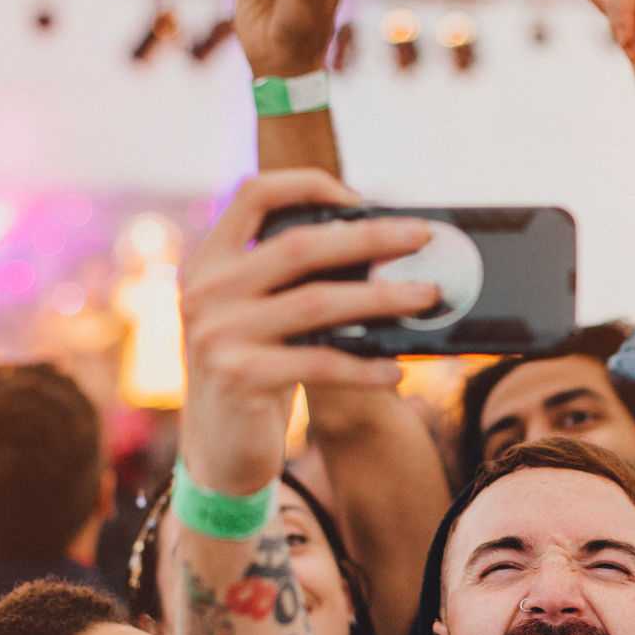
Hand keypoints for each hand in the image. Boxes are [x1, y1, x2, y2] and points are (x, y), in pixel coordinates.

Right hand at [178, 169, 437, 495]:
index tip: (361, 199)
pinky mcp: (240, 377)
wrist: (217, 452)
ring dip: (382, 298)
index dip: (310, 183)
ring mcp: (218, 334)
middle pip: (300, 245)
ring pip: (318, 302)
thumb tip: (380, 248)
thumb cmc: (254, 374)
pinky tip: (396, 369)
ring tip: (427, 296)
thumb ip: (291, 281)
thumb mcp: (259, 316)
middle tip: (422, 236)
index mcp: (210, 261)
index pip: (255, 194)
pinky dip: (365, 366)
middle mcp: (206, 290)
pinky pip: (320, 362)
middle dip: (370, 237)